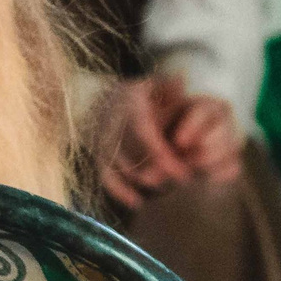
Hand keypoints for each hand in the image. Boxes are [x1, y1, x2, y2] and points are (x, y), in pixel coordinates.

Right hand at [97, 74, 243, 208]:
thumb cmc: (143, 95)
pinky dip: (120, 190)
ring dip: (144, 179)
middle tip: (183, 181)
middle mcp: (109, 121)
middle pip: (132, 153)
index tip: (184, 172)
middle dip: (158, 171)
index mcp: (127, 101)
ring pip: (120, 166)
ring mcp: (99, 139)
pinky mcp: (96, 155)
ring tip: (169, 186)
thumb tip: (181, 79)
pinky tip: (138, 201)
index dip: (163, 155)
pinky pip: (105, 176)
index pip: (143, 132)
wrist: (103, 100)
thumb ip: (170, 86)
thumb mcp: (156, 84)